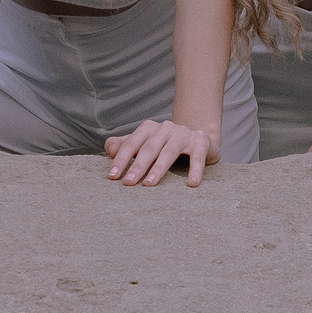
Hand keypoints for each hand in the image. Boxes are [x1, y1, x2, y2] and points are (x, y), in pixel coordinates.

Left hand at [102, 118, 218, 187]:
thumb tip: (111, 150)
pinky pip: (197, 157)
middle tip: (128, 183)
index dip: (121, 159)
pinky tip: (191, 184)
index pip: (132, 143)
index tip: (112, 176)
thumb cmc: (165, 145)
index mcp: (149, 128)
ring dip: (158, 168)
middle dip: (137, 166)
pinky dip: (195, 170)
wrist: (199, 138)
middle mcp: (165, 128)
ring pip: (169, 152)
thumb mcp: (144, 144)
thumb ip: (125, 145)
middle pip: (149, 148)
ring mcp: (183, 134)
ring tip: (149, 184)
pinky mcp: (201, 142)